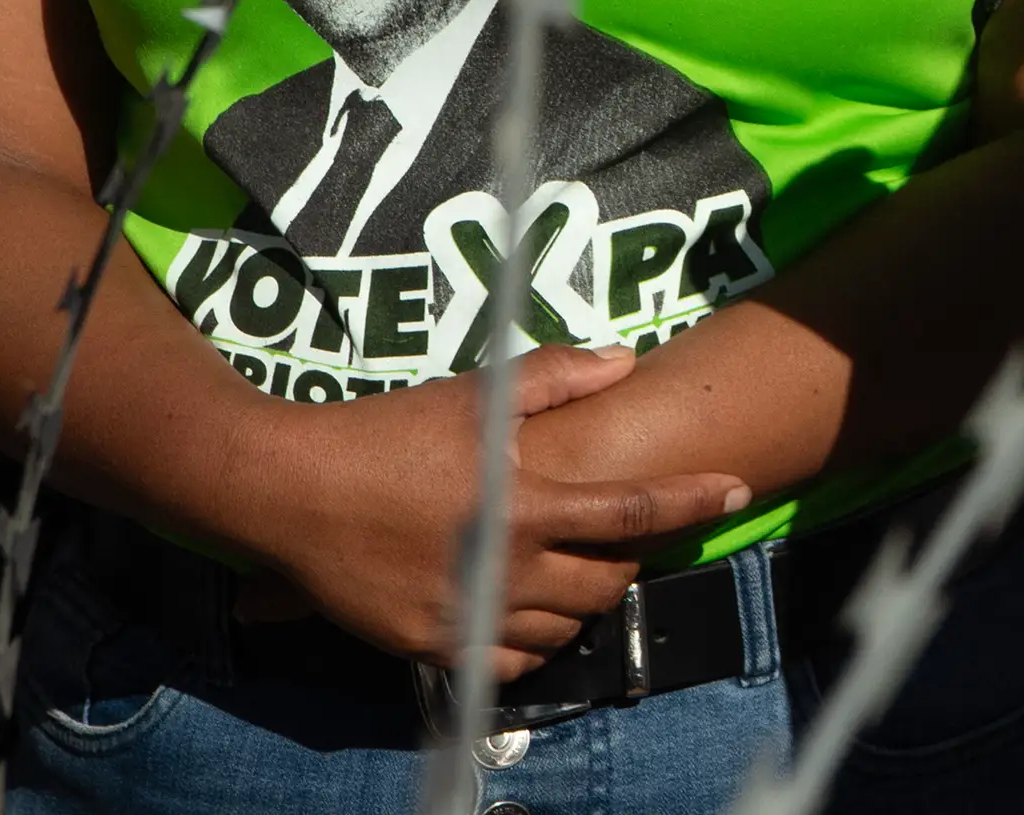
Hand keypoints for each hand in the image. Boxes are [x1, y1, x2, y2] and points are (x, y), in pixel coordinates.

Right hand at [247, 344, 751, 674]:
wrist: (287, 491)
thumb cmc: (384, 434)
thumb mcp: (473, 396)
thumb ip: (556, 378)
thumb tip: (625, 359)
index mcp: (521, 506)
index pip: (632, 511)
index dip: (693, 500)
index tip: (737, 488)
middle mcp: (501, 570)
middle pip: (606, 580)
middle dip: (631, 557)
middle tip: (622, 533)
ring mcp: (464, 617)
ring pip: (564, 626)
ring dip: (586, 599)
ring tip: (580, 566)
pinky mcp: (428, 647)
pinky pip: (511, 664)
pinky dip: (537, 643)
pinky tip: (534, 613)